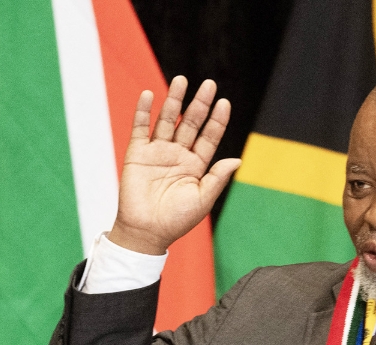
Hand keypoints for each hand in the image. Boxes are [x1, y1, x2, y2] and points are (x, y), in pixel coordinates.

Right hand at [110, 75, 240, 254]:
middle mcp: (178, 155)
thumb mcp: (202, 199)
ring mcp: (157, 152)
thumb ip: (217, 178)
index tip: (224, 103)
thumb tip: (237, 160)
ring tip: (181, 80)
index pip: (209, 137)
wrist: (146, 232)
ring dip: (174, 100)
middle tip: (209, 83)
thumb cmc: (176, 220)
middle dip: (199, 104)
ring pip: (167, 120)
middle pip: (190, 123)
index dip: (217, 120)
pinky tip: (150, 95)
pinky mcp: (137, 154)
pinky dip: (144, 112)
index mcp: (196, 166)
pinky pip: (141, 128)